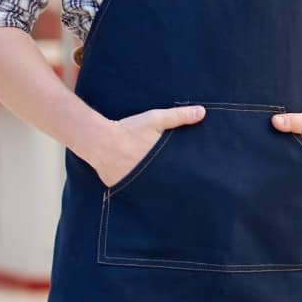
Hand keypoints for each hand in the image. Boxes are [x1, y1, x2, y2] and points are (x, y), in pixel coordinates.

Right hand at [87, 105, 205, 187]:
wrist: (99, 140)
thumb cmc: (129, 129)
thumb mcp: (155, 119)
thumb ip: (179, 116)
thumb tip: (202, 112)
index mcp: (160, 161)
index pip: (178, 174)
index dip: (185, 177)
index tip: (194, 179)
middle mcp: (148, 175)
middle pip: (164, 184)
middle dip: (171, 184)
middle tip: (179, 186)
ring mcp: (133, 183)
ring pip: (148, 188)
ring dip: (153, 187)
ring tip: (160, 188)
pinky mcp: (119, 187)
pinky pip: (131, 189)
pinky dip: (135, 187)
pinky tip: (139, 186)